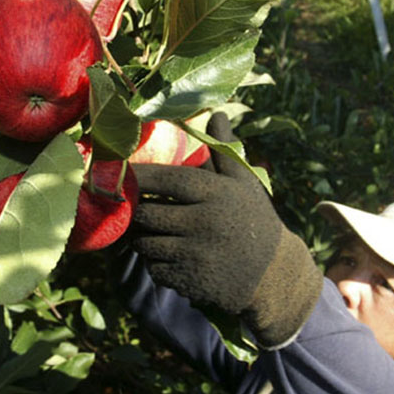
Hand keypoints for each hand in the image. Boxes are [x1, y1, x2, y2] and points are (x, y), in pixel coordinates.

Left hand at [130, 113, 321, 346]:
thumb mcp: (244, 184)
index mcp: (216, 193)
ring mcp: (195, 254)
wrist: (273, 274)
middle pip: (147, 214)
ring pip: (145, 244)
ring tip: (155, 234)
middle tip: (137, 210)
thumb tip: (216, 113)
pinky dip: (155, 264)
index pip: (167, 179)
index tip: (120, 172)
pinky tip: (171, 257)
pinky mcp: (189, 280)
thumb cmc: (253, 220)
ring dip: (143, 240)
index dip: (139, 175)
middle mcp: (204, 222)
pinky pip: (154, 269)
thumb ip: (224, 151)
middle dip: (137, 213)